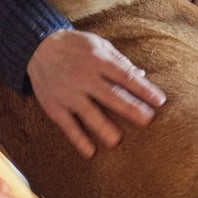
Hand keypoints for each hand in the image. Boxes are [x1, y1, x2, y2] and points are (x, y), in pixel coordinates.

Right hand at [27, 29, 165, 158]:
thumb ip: (120, 61)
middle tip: (148, 121)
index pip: (126, 77)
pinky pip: (68, 125)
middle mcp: (84, 77)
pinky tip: (90, 152)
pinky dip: (79, 139)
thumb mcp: (99, 45)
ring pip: (89, 113)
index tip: (159, 101)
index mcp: (99, 60)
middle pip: (111, 95)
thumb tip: (142, 75)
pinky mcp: (54, 106)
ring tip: (117, 141)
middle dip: (131, 109)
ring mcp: (68, 93)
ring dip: (104, 128)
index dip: (144, 89)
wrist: (38, 47)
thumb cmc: (76, 46)